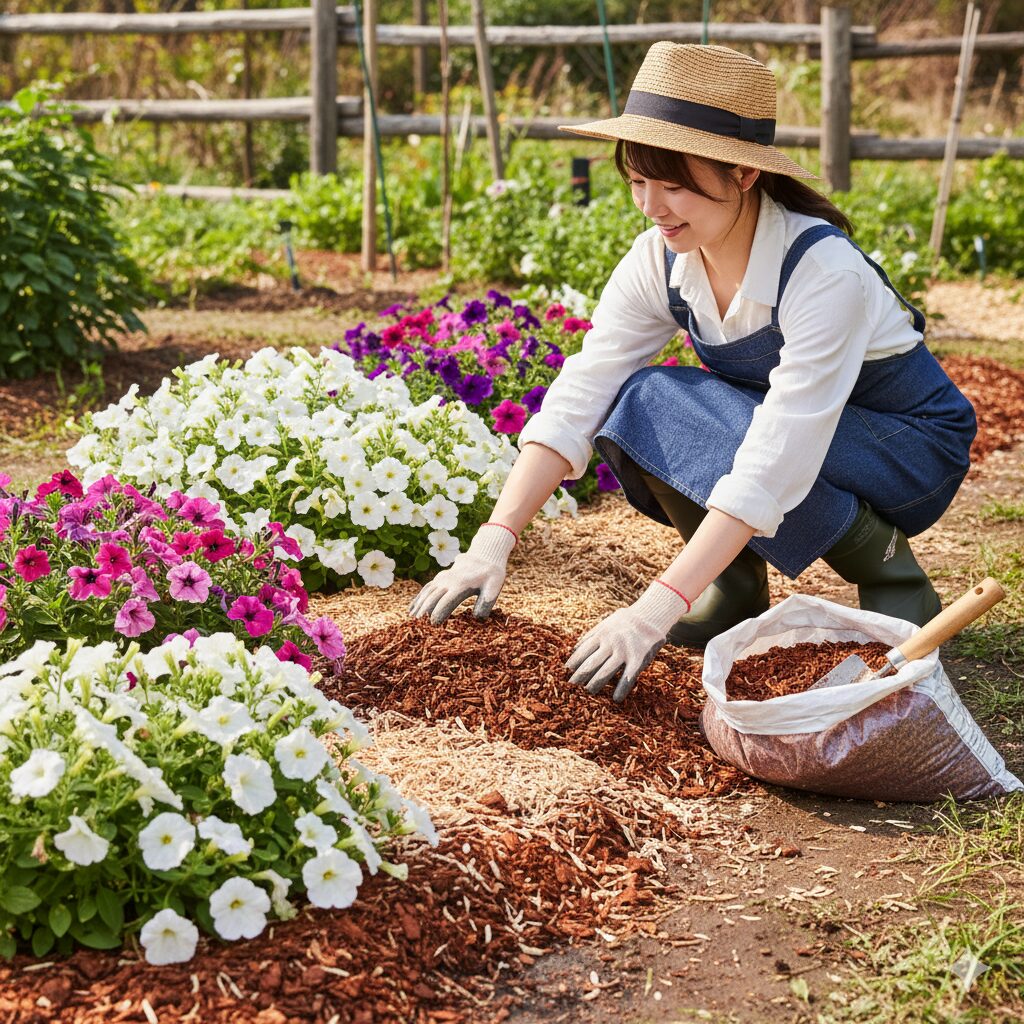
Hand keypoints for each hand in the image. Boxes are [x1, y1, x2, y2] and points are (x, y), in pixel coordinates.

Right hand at [409, 523, 516, 624]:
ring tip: (412, 619)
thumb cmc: (491, 576)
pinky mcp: (440, 578)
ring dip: (419, 605)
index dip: (439, 613)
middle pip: (432, 597)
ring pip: (427, 592)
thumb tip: (477, 618)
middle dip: (424, 611)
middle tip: (417, 626)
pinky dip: (418, 598)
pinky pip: (426, 588)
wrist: (485, 557)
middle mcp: (448, 581)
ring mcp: (443, 578)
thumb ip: (486, 602)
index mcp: (461, 585)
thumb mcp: (494, 587)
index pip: (446, 602)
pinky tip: (411, 609)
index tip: (433, 625)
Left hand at [566, 581, 689, 702]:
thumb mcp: (606, 624)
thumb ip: (592, 636)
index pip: (582, 651)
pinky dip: (621, 689)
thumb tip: (575, 649)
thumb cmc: (624, 623)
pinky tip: (616, 698)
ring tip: (589, 692)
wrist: (650, 616)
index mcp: (601, 633)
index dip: (574, 662)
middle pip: (591, 663)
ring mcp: (624, 651)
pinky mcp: (638, 659)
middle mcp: (610, 643)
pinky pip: (627, 677)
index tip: (566, 672)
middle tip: (572, 686)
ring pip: (605, 671)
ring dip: (595, 684)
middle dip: (580, 676)